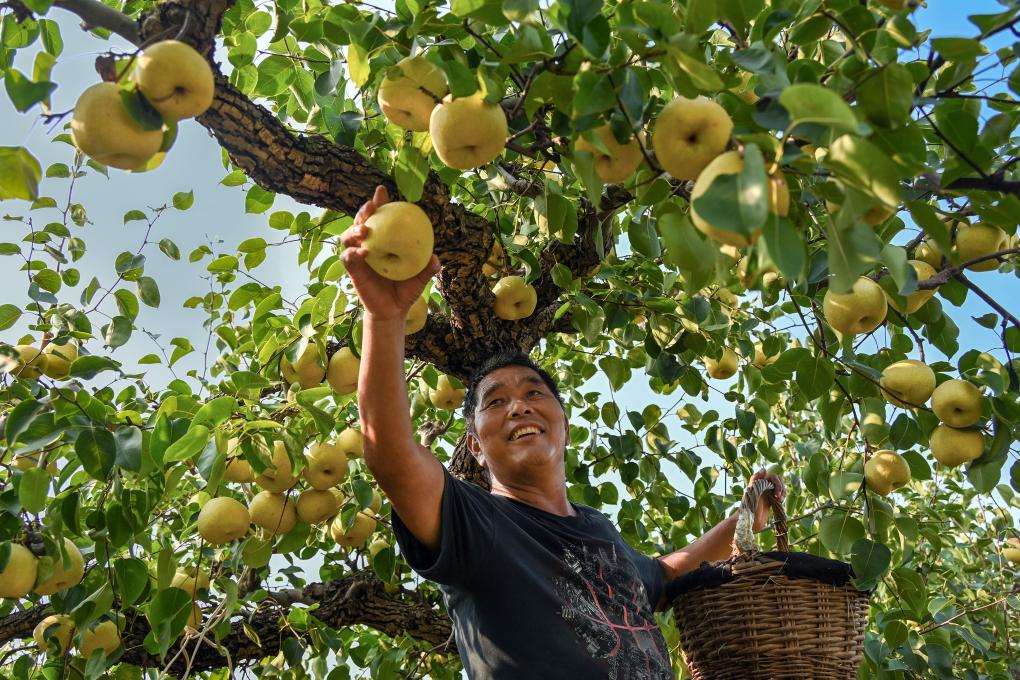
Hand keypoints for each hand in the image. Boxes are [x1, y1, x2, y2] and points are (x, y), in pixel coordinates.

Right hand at [340, 185, 439, 320]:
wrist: (394, 310)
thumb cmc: (406, 289)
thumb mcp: (420, 277)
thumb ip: (428, 267)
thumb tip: (435, 258)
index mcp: (385, 240)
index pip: (380, 217)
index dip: (379, 202)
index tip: (381, 191)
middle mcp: (369, 244)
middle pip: (361, 221)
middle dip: (364, 210)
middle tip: (371, 207)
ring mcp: (359, 256)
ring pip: (348, 236)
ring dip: (355, 229)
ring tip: (365, 230)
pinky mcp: (353, 270)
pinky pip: (348, 257)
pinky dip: (353, 253)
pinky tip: (364, 252)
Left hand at [748, 469, 785, 531]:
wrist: (749, 522)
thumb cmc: (748, 508)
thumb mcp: (752, 493)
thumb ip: (756, 480)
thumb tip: (764, 469)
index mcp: (758, 482)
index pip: (772, 476)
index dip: (777, 482)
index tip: (776, 492)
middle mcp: (763, 486)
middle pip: (778, 480)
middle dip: (781, 487)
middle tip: (778, 497)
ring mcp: (767, 493)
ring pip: (779, 487)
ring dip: (783, 492)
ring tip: (780, 501)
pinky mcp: (770, 500)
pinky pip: (779, 495)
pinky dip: (782, 497)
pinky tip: (780, 502)